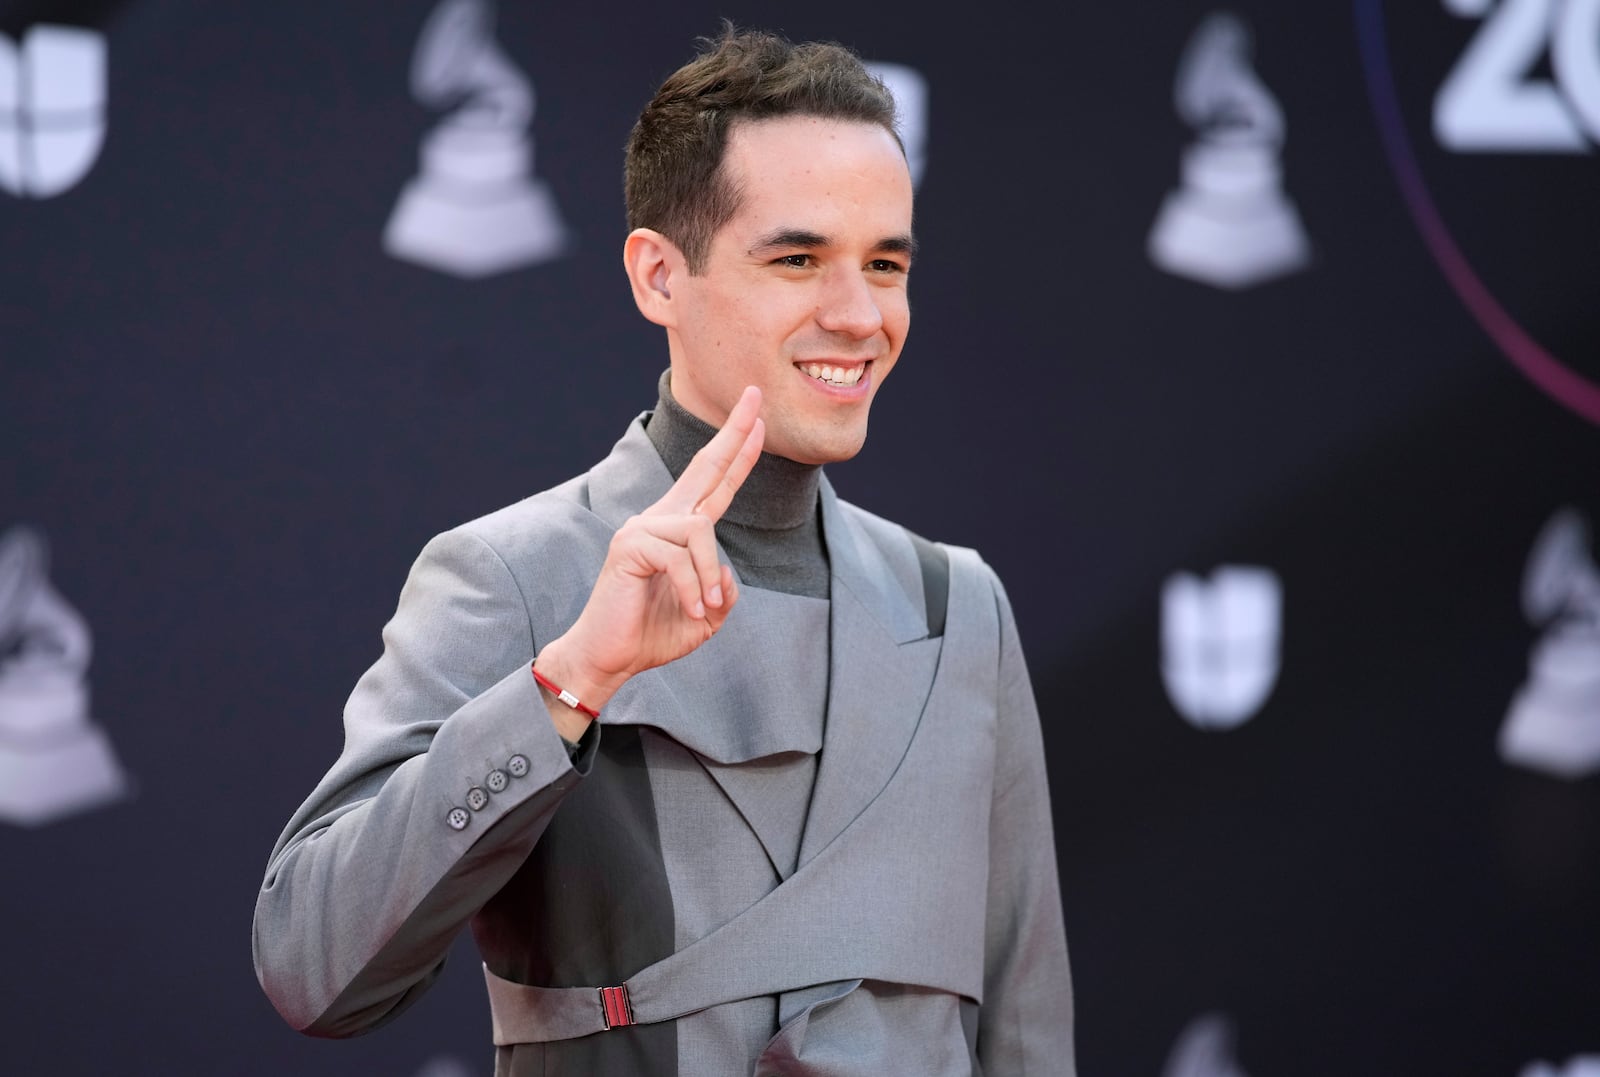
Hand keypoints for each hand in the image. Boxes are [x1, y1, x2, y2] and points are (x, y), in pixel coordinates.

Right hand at [534, 387, 764, 730]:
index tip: (758, 418)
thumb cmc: (653, 635)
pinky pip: (680, 557)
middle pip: (705, 467)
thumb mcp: (707, 613)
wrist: (609, 659)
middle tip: (757, 395)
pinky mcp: (630, 546)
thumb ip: (723, 588)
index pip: (715, 483)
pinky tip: (690, 610)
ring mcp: (642, 528)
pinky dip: (694, 589)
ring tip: (704, 609)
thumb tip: (725, 570)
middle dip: (734, 432)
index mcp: (679, 531)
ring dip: (709, 576)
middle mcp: (660, 520)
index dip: (738, 451)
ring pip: (701, 532)